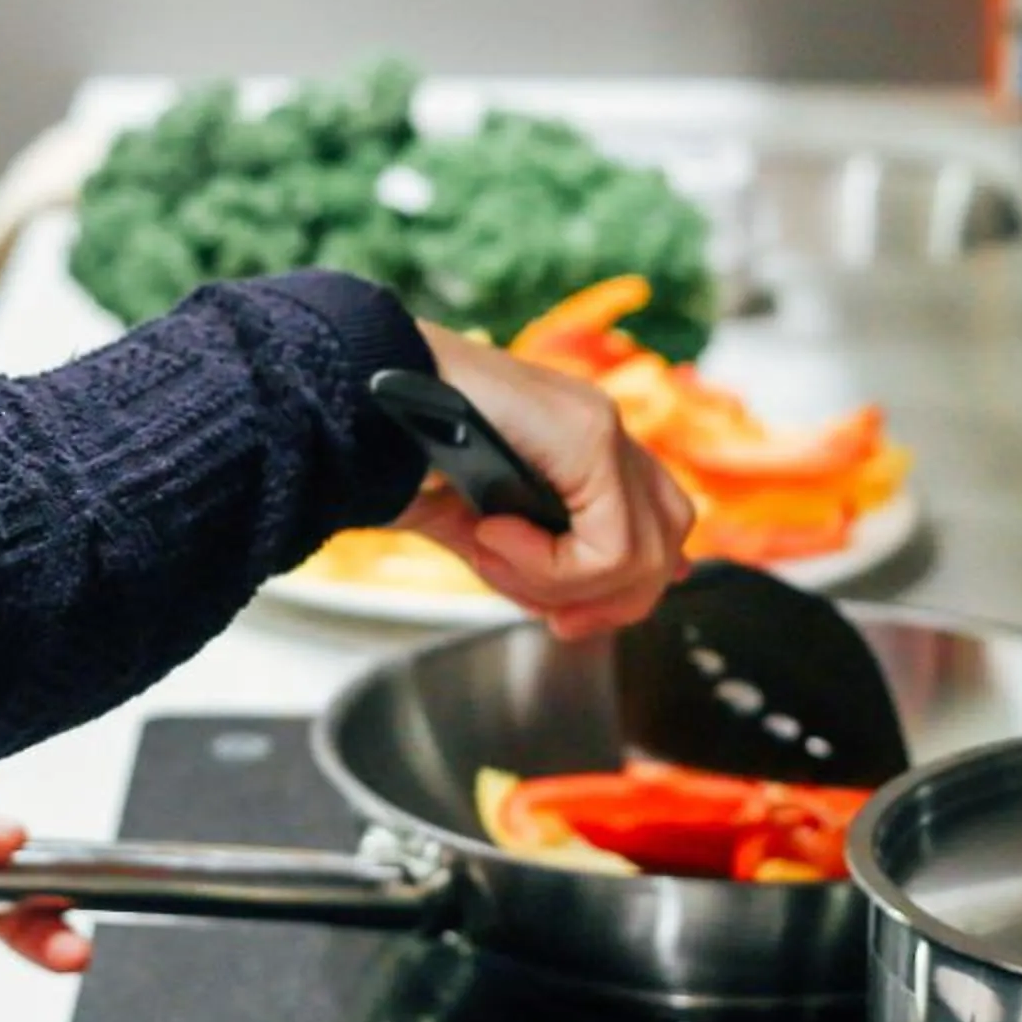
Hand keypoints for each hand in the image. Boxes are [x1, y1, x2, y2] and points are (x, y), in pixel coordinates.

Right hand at [393, 322, 694, 637]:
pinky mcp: (589, 433)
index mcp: (585, 448)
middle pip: (666, 539)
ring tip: (495, 554)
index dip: (619, 593)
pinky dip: (549, 565)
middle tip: (555, 617)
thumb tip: (578, 610)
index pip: (654, 529)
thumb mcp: (483, 530)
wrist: (355, 403)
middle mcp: (603, 431)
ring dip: (568, 582)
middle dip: (612, 601)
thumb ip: (538, 565)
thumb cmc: (404, 459)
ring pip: (645, 550)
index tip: (562, 619)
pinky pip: (608, 543)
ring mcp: (601, 425)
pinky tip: (490, 534)